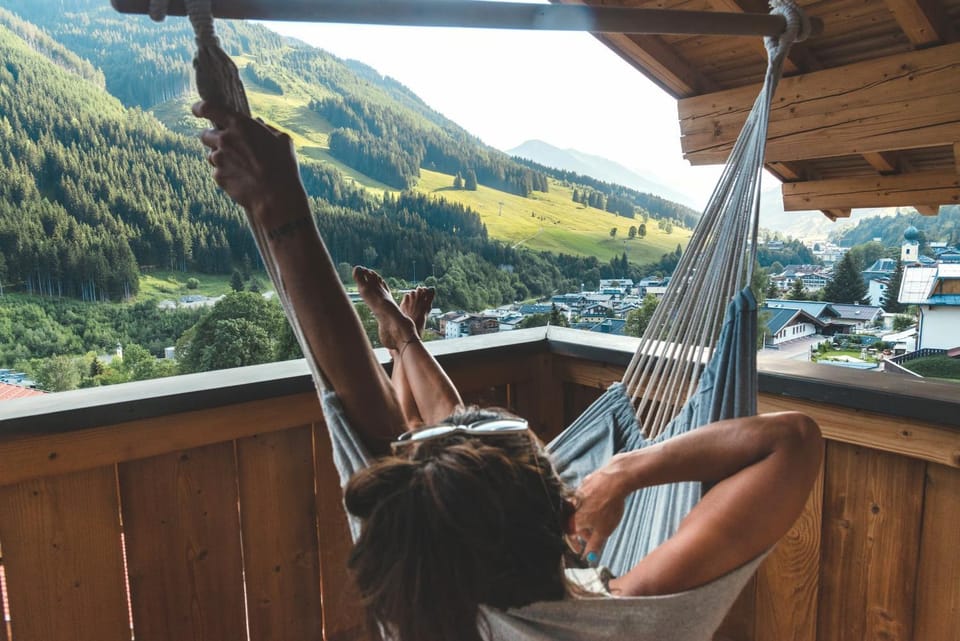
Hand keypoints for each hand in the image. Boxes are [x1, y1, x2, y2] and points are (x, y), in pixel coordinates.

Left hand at [193, 101, 305, 216]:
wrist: (276, 197)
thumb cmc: (283, 166)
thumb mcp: (282, 139)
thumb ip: (266, 127)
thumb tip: (258, 123)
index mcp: (239, 125)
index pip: (208, 108)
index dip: (199, 108)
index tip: (197, 110)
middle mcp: (225, 140)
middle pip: (205, 134)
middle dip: (213, 138)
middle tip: (228, 145)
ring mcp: (219, 159)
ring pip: (211, 155)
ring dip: (221, 158)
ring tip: (241, 167)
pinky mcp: (218, 177)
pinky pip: (217, 172)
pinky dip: (226, 174)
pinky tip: (242, 179)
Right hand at [570, 454, 631, 565]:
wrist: (615, 480)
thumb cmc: (609, 507)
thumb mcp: (604, 531)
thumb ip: (594, 545)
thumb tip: (589, 558)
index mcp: (574, 518)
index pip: (568, 535)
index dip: (574, 545)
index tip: (580, 551)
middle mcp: (572, 505)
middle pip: (574, 523)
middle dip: (583, 532)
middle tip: (594, 537)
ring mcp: (578, 492)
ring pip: (579, 510)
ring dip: (587, 519)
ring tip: (600, 522)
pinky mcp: (586, 483)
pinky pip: (585, 498)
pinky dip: (590, 505)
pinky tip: (602, 505)